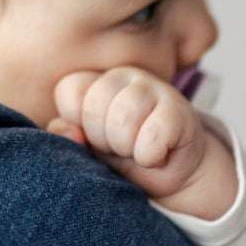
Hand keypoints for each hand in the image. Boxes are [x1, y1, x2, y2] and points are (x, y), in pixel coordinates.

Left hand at [48, 67, 235, 218]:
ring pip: (122, 121)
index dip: (78, 122)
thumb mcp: (87, 148)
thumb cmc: (125, 155)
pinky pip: (151, 139)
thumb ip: (66, 135)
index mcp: (96, 79)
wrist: (175, 170)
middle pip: (94, 108)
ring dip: (127, 149)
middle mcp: (124, 75)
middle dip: (103, 140)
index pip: (69, 90)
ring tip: (137, 149)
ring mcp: (155, 88)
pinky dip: (150, 157)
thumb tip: (72, 133)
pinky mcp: (179, 110)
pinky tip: (158, 154)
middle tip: (120, 146)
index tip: (94, 135)